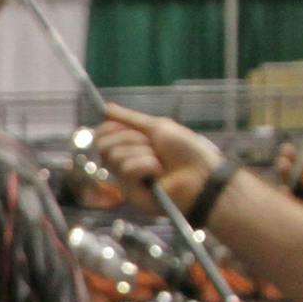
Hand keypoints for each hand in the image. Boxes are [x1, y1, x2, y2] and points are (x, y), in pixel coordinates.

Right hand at [94, 106, 224, 217]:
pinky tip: (159, 172)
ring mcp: (124, 179)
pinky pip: (126, 170)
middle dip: (128, 138)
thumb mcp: (157, 127)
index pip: (102, 135)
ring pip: (115, 156)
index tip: (123, 125)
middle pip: (102, 145)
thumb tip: (105, 108)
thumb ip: (129, 119)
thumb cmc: (185, 150)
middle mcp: (122, 162)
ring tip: (159, 160)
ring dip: (142, 152)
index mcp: (129, 146)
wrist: (201, 174)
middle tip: (149, 143)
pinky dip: (146, 165)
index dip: (109, 128)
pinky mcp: (128, 193)